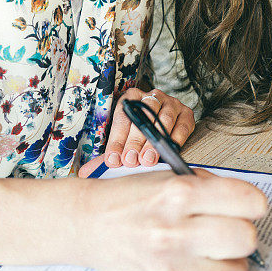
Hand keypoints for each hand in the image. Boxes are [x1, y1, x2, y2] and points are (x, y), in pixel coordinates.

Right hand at [73, 168, 267, 270]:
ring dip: (233, 261)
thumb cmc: (133, 198)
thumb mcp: (170, 177)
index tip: (250, 205)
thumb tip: (247, 204)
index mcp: (180, 193)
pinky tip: (190, 258)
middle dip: (245, 232)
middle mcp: (175, 230)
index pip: (247, 201)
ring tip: (218, 250)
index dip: (254, 203)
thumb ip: (209, 188)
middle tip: (232, 228)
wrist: (91, 224)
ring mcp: (171, 264)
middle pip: (246, 239)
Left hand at [79, 87, 194, 174]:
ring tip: (147, 160)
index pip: (122, 117)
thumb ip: (109, 155)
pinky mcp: (186, 113)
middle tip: (130, 161)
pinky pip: (182, 124)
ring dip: (154, 141)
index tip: (113, 159)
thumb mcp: (122, 140)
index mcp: (131, 98)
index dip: (117, 140)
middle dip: (135, 141)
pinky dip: (176, 138)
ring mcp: (170, 103)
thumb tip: (85, 173)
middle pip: (143, 117)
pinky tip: (168, 150)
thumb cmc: (139, 134)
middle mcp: (152, 96)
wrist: (162, 122)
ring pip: (163, 119)